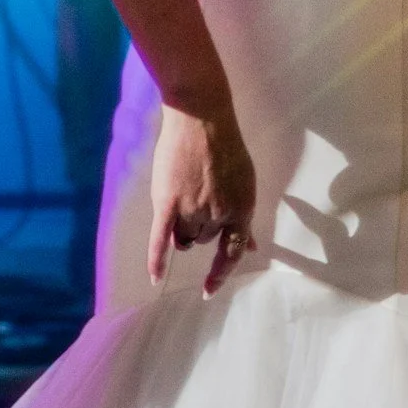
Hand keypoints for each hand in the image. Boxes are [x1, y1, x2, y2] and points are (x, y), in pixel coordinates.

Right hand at [147, 102, 258, 297]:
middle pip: (202, 239)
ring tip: (179, 202)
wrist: (200, 119)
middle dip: (198, 228)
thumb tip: (252, 247)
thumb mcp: (245, 184)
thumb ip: (244, 217)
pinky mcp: (167, 203)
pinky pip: (160, 238)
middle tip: (195, 201)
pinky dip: (156, 259)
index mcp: (241, 210)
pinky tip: (155, 278)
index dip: (220, 272)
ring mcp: (192, 209)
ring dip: (180, 229)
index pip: (231, 252)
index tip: (209, 288)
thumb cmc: (225, 147)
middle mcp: (218, 215)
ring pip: (182, 237)